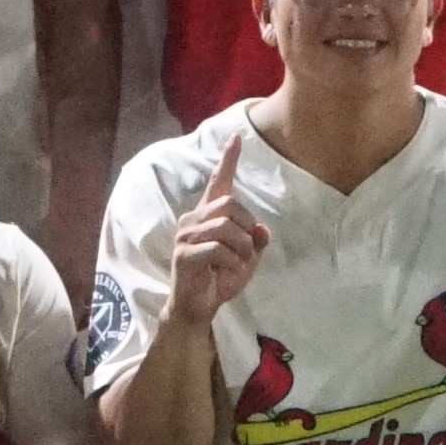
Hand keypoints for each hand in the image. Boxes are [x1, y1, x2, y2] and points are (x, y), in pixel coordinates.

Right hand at [161, 137, 268, 325]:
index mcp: (208, 215)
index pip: (218, 182)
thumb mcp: (247, 259)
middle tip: (248, 248)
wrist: (198, 306)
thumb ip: (255, 241)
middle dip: (247, 226)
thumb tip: (262, 230)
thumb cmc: (220, 278)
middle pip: (229, 204)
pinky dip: (233, 262)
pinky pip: (218, 249)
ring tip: (238, 263)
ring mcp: (185, 235)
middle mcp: (193, 219)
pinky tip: (227, 272)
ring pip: (225, 227)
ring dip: (242, 248)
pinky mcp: (184, 254)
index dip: (228, 160)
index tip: (236, 138)